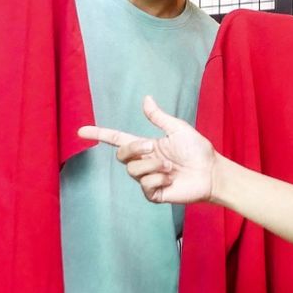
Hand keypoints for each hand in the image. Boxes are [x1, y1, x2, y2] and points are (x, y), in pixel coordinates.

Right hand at [78, 96, 216, 204]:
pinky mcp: (154, 193)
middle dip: (135, 149)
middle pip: (121, 156)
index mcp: (146, 146)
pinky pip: (145, 185)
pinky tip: (171, 180)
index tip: (81, 131)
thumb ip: (159, 117)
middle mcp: (144, 162)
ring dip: (153, 166)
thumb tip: (146, 99)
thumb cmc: (198, 150)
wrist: (211, 172)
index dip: (99, 135)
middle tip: (153, 149)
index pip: (117, 139)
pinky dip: (158, 179)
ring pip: (134, 170)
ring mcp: (148, 179)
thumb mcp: (178, 129)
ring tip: (171, 167)